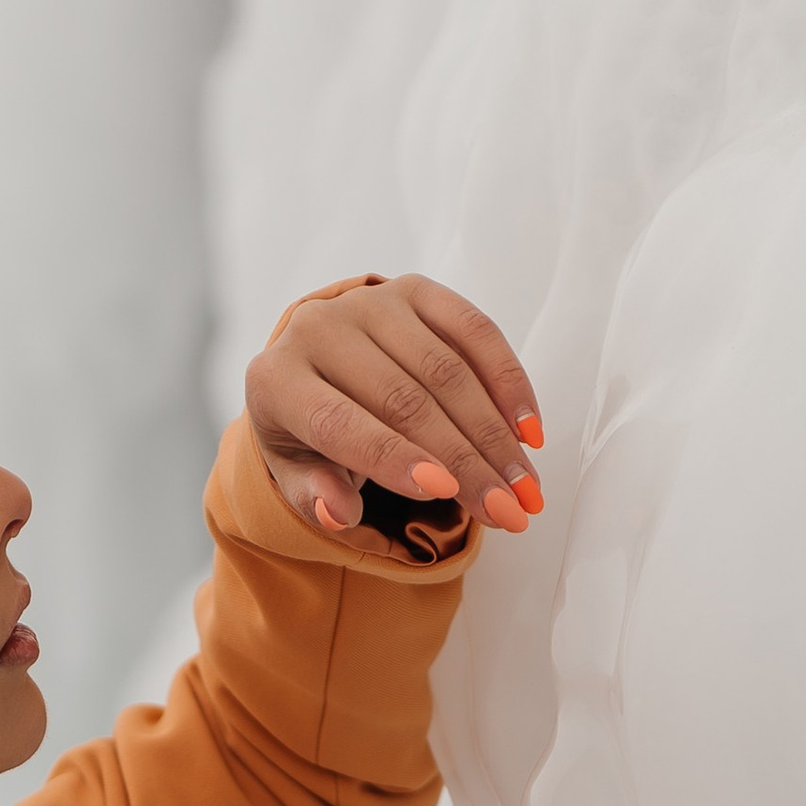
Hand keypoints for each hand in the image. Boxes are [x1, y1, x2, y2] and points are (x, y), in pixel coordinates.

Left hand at [246, 274, 542, 545]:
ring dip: (495, 435)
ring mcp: (371, 303)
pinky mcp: (414, 291)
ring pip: (447, 371)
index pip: (339, 422)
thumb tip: (338, 514)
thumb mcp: (295, 472)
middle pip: (405, 402)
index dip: (393, 458)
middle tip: (508, 510)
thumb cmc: (306, 430)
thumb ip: (311, 496)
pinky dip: (507, 381)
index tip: (445, 491)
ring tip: (525, 488)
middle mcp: (319, 329)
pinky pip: (473, 331)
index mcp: (277, 379)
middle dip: (465, 462)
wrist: (316, 365)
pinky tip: (528, 430)